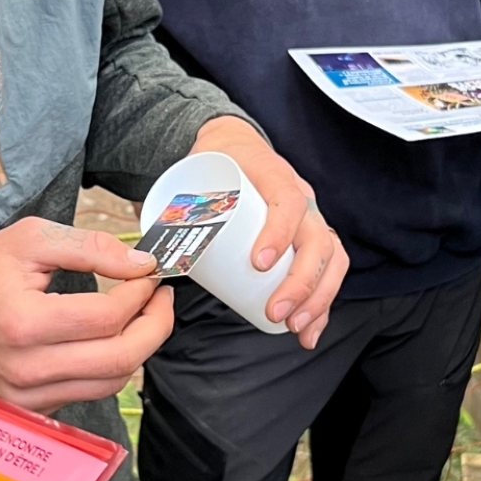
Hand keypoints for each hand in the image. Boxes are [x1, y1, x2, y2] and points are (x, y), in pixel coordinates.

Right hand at [0, 218, 173, 412]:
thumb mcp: (28, 240)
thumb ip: (88, 247)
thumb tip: (141, 263)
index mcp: (24, 323)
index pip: (107, 317)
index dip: (141, 293)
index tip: (149, 273)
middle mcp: (28, 369)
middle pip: (122, 359)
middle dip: (156, 325)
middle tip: (161, 296)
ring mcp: (30, 396)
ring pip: (113, 382)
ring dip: (140, 347)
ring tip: (143, 313)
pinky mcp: (33, 408)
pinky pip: (90, 391)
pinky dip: (112, 364)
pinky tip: (111, 336)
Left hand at [188, 116, 346, 348]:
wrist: (234, 147)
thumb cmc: (214, 166)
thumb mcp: (195, 174)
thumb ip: (176, 208)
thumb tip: (149, 257)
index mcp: (273, 174)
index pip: (288, 201)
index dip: (279, 233)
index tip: (258, 264)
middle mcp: (302, 197)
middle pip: (318, 239)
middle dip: (301, 283)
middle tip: (275, 312)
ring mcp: (312, 219)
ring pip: (331, 259)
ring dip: (317, 298)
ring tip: (294, 327)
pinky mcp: (312, 240)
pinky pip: (329, 272)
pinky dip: (321, 305)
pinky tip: (308, 333)